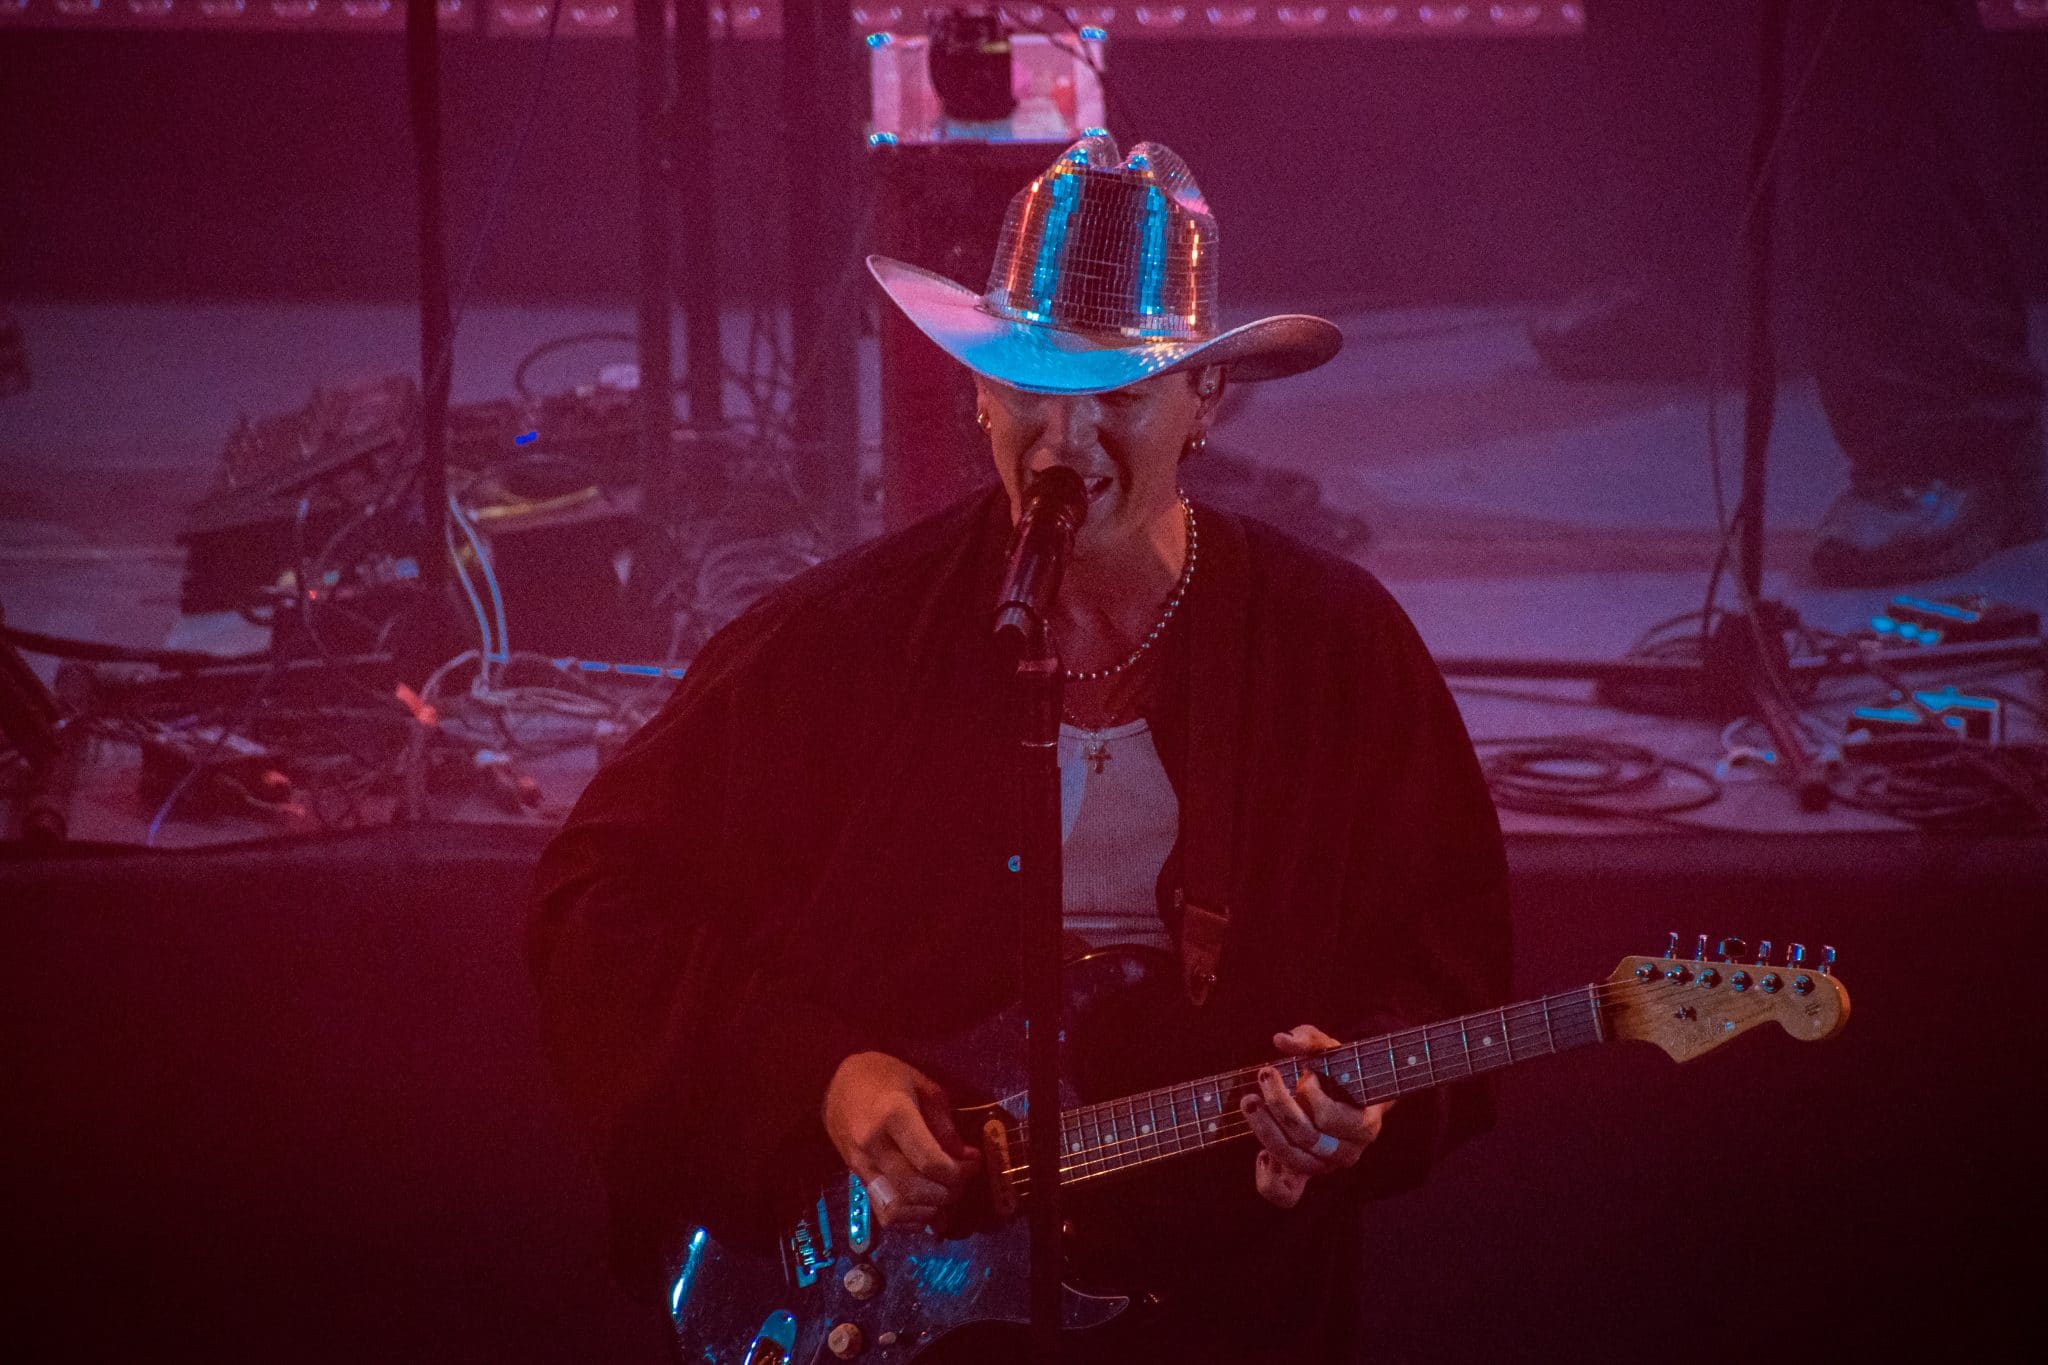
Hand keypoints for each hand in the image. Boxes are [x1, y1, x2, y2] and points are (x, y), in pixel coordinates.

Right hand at [823, 1051, 981, 1227]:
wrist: (836, 1083)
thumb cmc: (885, 1076)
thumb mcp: (923, 1086)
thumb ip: (945, 1124)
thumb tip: (964, 1158)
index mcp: (893, 1116)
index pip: (930, 1162)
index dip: (958, 1172)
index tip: (973, 1164)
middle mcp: (873, 1146)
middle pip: (916, 1189)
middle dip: (948, 1192)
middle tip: (962, 1181)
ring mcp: (861, 1167)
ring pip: (898, 1209)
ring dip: (929, 1211)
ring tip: (945, 1195)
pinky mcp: (857, 1180)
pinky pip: (884, 1214)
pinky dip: (910, 1220)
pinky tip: (926, 1208)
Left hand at [1239, 1024, 1392, 1209]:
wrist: (1348, 1098)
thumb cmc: (1339, 1071)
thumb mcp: (1330, 1050)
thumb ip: (1309, 1040)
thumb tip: (1281, 1040)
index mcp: (1364, 1124)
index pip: (1329, 1117)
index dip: (1311, 1094)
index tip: (1305, 1072)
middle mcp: (1347, 1152)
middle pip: (1307, 1138)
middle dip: (1279, 1104)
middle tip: (1264, 1074)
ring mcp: (1325, 1167)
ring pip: (1292, 1161)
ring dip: (1265, 1130)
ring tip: (1250, 1101)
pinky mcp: (1305, 1175)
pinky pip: (1285, 1194)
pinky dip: (1267, 1180)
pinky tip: (1260, 1155)